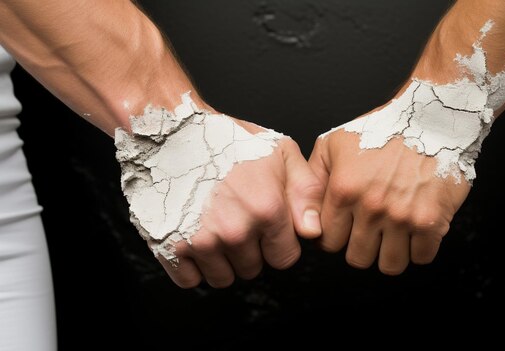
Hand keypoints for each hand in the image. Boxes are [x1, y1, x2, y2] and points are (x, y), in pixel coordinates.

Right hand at [147, 119, 323, 287]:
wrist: (173, 130)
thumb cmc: (226, 139)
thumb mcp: (280, 152)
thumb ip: (306, 191)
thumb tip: (312, 231)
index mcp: (266, 209)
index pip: (284, 258)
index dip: (276, 244)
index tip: (265, 228)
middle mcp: (236, 230)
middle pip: (252, 269)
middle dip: (248, 251)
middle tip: (236, 221)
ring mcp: (201, 240)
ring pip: (222, 278)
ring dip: (221, 261)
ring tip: (215, 228)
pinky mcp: (171, 246)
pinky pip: (189, 280)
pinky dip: (192, 266)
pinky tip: (194, 238)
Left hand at [309, 114, 469, 274]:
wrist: (431, 119)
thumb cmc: (383, 129)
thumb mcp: (334, 143)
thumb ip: (313, 176)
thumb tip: (304, 209)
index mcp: (343, 190)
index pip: (328, 242)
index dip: (336, 238)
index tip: (346, 230)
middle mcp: (370, 207)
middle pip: (357, 259)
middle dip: (361, 248)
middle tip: (370, 232)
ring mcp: (401, 217)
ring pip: (389, 266)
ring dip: (390, 254)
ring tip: (393, 236)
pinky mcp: (431, 221)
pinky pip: (421, 258)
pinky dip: (419, 250)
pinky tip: (416, 232)